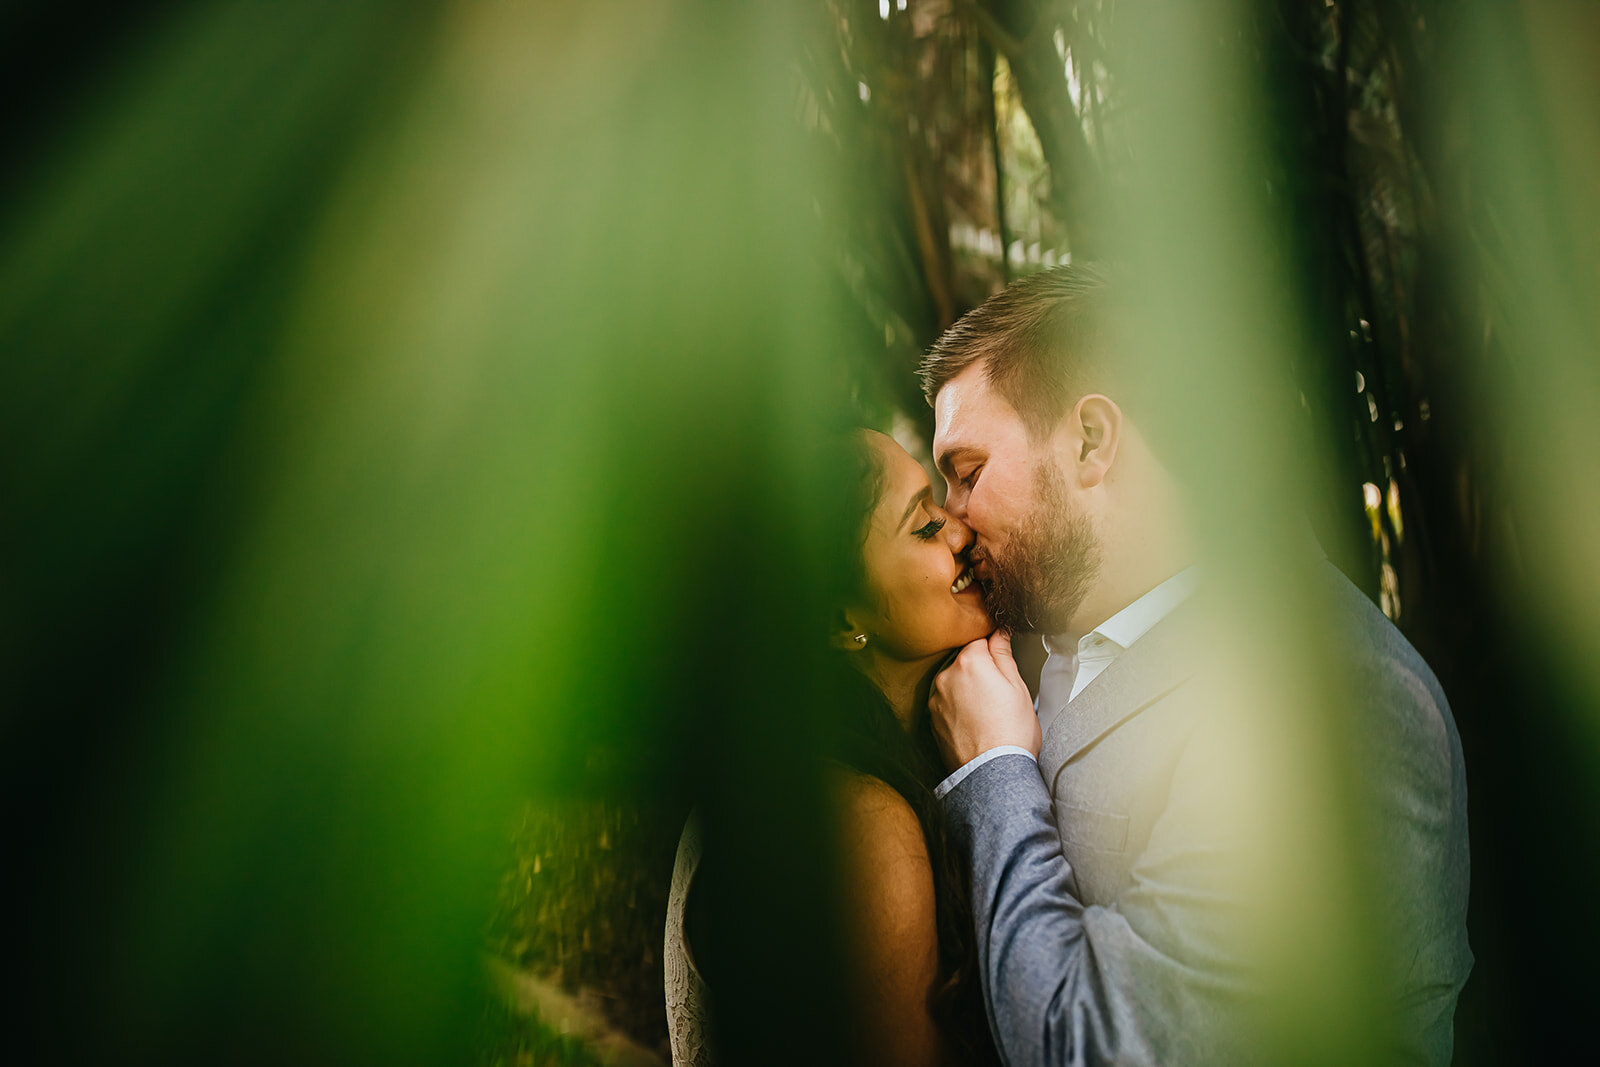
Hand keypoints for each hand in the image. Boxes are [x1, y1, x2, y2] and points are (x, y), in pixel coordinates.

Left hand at [929, 630, 1039, 769]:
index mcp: (969, 663)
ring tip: (987, 711)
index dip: (993, 650)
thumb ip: (1003, 655)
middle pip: (964, 661)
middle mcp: (946, 677)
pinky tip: (975, 722)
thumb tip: (999, 635)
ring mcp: (936, 699)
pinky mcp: (931, 719)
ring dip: (966, 688)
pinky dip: (957, 707)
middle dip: (979, 670)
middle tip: (999, 693)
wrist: (993, 773)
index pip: (980, 639)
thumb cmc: (1010, 734)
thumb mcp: (1018, 687)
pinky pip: (946, 702)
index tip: (1002, 664)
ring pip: (954, 682)